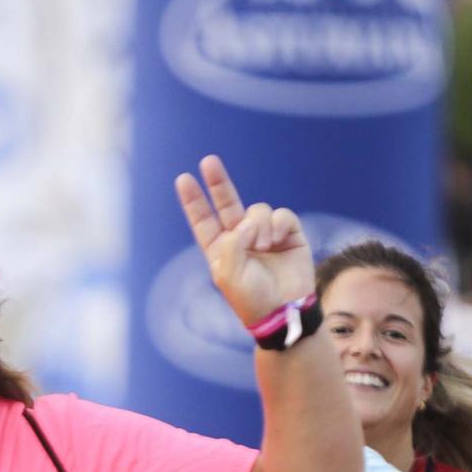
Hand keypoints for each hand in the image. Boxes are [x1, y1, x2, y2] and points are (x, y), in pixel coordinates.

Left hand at [174, 155, 313, 326]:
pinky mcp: (288, 234)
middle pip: (227, 204)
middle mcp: (241, 240)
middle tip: (208, 161)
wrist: (284, 310)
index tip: (183, 179)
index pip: (203, 222)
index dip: (194, 202)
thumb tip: (246, 223)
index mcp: (221, 251)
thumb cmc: (251, 299)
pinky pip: (280, 215)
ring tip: (262, 246)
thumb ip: (230, 244)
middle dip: (218, 183)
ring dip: (256, 225)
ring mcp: (265, 236)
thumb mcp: (228, 275)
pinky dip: (276, 225)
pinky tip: (274, 240)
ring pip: (257, 211)